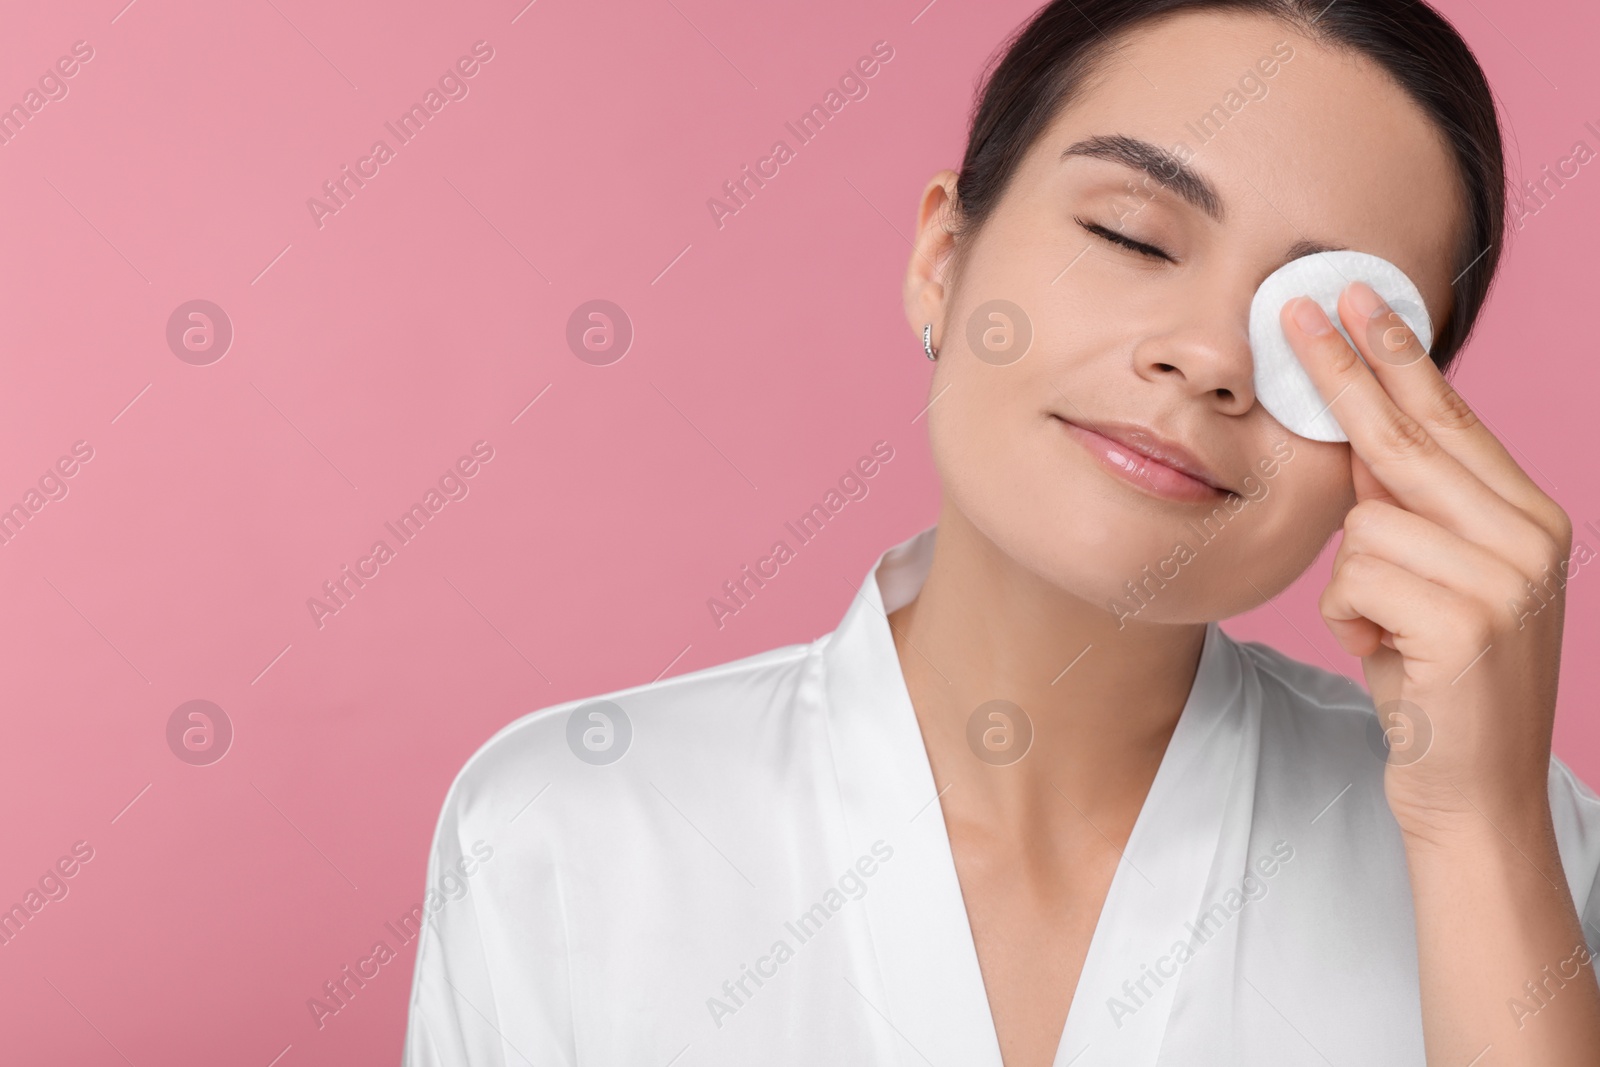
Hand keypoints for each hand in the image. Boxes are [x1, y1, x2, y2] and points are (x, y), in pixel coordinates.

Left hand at [1283, 283, 1574, 841]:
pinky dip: (1351, 620)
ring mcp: (1505, 578)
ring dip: (1354, 584)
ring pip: (1366, 521)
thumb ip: (1408, 512)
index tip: (1357, 300)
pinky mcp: (1466, 621)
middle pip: (1407, 436)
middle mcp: (1530, 537)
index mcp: (1529, 520)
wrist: (1472, 794)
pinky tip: (1388, 656)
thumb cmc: (1439, 686)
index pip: (1450, 420)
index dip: (1397, 357)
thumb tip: (1358, 432)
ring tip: (1390, 634)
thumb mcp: (1430, 585)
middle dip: (1343, 370)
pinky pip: (1354, 579)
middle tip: (1294, 307)